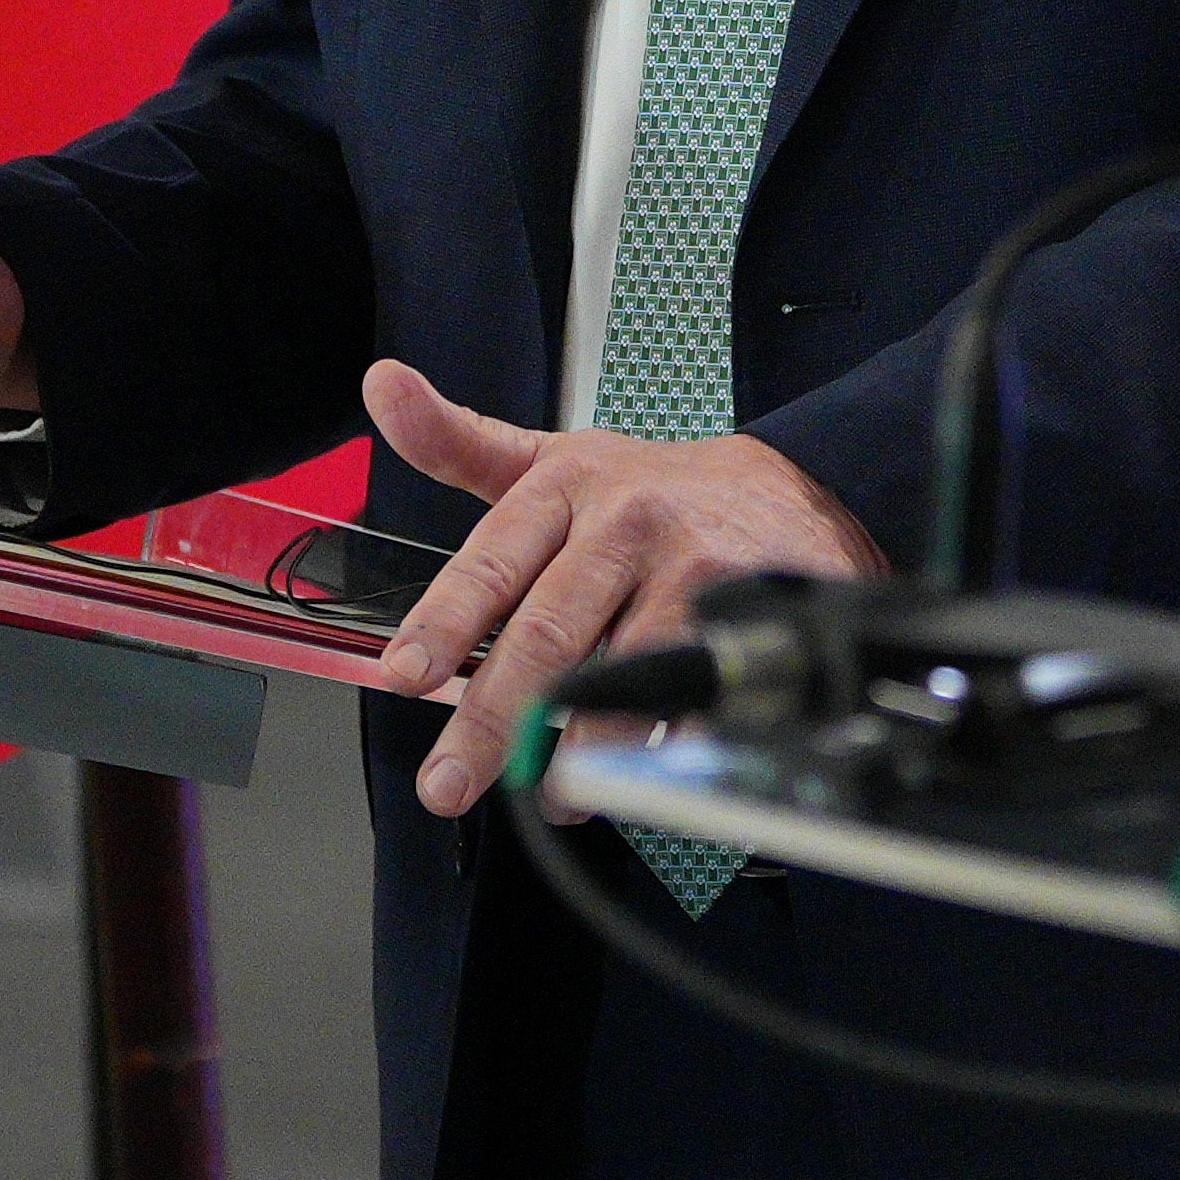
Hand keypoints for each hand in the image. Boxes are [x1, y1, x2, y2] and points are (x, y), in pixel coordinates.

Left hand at [364, 362, 879, 818]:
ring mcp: (699, 571)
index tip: (405, 674)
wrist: (799, 490)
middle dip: (494, 718)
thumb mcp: (555, 459)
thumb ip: (459, 442)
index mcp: (568, 486)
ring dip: (581, 749)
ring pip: (627, 673)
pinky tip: (640, 775)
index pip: (494, 560)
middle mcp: (632, 523)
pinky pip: (701, 694)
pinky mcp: (756, 614)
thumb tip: (381, 384)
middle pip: (551, 632)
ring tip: (551, 795)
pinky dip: (667, 744)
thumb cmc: (656, 493)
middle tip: (450, 783)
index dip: (446, 622)